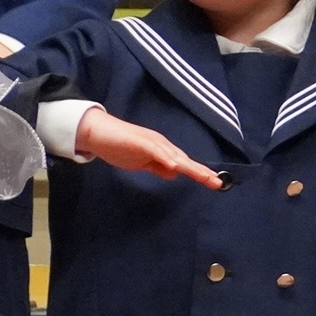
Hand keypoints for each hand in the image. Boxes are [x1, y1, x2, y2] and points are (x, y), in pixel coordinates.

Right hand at [74, 109, 226, 187]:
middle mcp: (162, 145)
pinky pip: (156, 150)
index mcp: (162, 151)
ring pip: (175, 155)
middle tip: (217, 183)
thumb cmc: (118, 146)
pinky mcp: (140, 142)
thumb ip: (158, 167)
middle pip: (185, 160)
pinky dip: (166, 158)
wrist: (97, 132)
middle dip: (201, 171)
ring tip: (204, 177)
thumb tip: (174, 173)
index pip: (184, 163)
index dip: (199, 173)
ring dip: (190, 166)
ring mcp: (152, 142)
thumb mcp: (142, 162)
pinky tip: (175, 166)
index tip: (214, 183)